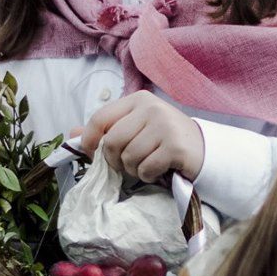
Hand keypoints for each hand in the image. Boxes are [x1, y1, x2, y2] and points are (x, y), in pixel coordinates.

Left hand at [71, 91, 205, 182]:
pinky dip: (148, 175)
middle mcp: (151, 108)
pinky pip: (145, 168)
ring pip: (129, 157)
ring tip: (146, 165)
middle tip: (128, 164)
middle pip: (112, 141)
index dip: (91, 140)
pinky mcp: (175, 147)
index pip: (101, 118)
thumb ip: (105, 130)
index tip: (93, 153)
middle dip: (115, 160)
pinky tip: (158, 170)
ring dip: (133, 170)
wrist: (204, 149)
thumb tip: (72, 133)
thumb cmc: (165, 139)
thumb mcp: (135, 128)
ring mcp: (165, 126)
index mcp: (138, 99)